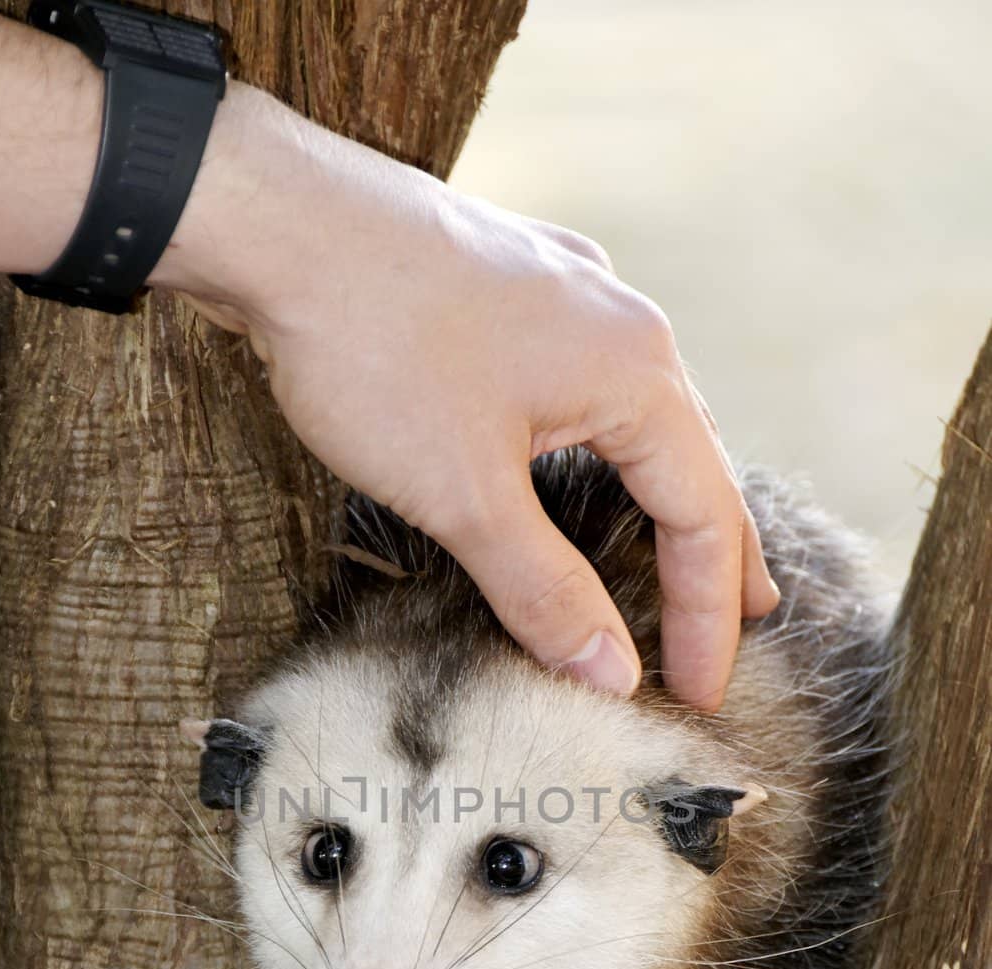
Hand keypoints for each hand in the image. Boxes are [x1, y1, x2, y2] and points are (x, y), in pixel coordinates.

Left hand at [154, 85, 778, 708]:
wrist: (274, 221)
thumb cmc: (372, 349)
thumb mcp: (463, 496)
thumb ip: (544, 590)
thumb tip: (610, 673)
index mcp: (635, 370)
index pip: (704, 517)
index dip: (706, 616)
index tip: (699, 693)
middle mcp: (620, 321)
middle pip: (694, 458)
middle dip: (718, 551)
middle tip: (749, 618)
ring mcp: (566, 293)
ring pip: (642, 416)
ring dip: (664, 492)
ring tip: (683, 549)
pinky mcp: (510, 288)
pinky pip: (587, 385)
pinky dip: (607, 447)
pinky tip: (589, 458)